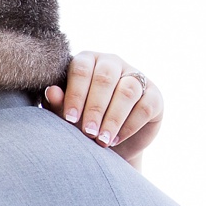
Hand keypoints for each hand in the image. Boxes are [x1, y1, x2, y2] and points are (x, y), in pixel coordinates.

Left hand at [44, 51, 162, 163]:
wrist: (108, 144)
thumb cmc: (81, 122)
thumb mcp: (67, 115)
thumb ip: (59, 103)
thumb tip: (51, 92)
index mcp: (88, 61)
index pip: (81, 69)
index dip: (75, 94)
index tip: (69, 118)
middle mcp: (112, 63)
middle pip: (105, 78)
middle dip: (95, 108)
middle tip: (87, 132)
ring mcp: (136, 76)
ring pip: (127, 91)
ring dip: (113, 118)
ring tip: (102, 140)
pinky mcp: (154, 95)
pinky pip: (145, 106)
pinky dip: (129, 125)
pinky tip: (115, 139)